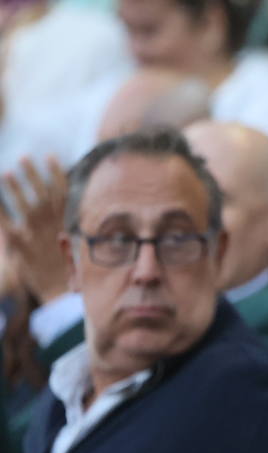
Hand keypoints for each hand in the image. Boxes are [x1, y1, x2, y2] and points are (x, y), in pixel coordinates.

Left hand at [0, 157, 70, 303]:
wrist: (63, 297)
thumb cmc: (71, 273)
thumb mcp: (75, 248)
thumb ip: (67, 230)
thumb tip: (66, 219)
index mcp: (66, 223)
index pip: (62, 192)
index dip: (56, 173)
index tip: (50, 155)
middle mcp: (52, 227)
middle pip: (41, 194)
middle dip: (32, 175)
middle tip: (23, 158)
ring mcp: (37, 237)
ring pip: (25, 207)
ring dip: (15, 190)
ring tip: (5, 173)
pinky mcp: (23, 249)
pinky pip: (8, 229)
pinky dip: (1, 216)